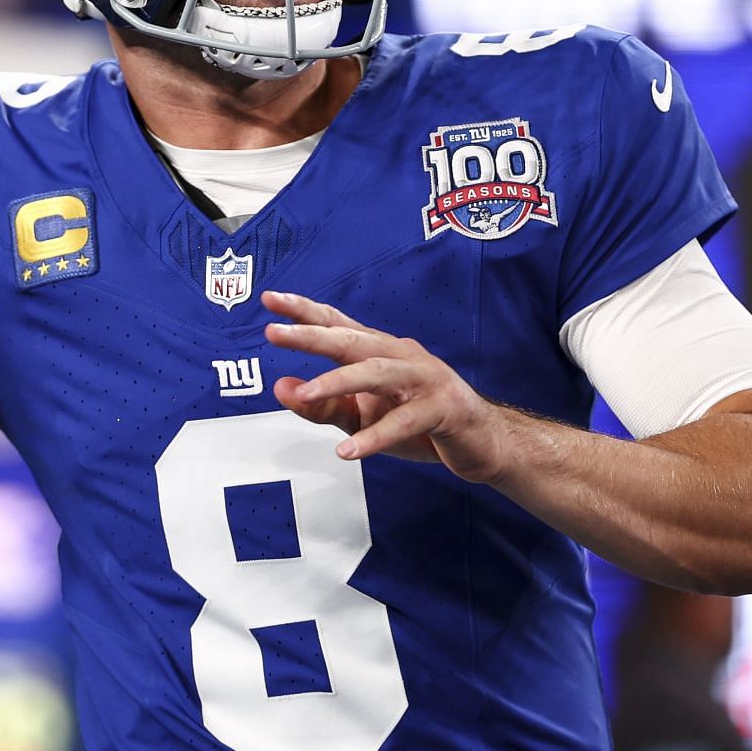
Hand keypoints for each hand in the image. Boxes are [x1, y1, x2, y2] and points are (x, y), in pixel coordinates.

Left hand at [262, 291, 514, 483]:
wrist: (482, 443)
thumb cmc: (418, 423)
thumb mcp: (362, 416)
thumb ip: (322, 404)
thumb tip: (280, 388)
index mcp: (379, 351)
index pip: (336, 324)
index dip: (304, 311)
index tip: (269, 300)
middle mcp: (400, 355)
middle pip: (350, 340)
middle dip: (311, 335)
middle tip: (273, 333)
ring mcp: (424, 379)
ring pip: (376, 373)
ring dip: (338, 382)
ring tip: (304, 393)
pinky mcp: (443, 409)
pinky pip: (404, 421)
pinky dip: (375, 437)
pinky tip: (348, 450)